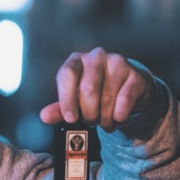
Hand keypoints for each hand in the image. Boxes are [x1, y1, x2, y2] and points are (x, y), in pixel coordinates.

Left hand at [39, 47, 155, 131]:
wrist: (129, 90)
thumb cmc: (97, 93)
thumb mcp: (76, 100)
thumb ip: (60, 108)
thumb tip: (44, 116)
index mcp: (77, 61)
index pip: (67, 75)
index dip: (67, 99)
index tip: (70, 118)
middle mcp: (96, 57)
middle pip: (88, 89)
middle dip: (88, 113)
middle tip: (90, 122)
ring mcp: (118, 63)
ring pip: (107, 97)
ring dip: (104, 118)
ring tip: (103, 121)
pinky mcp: (135, 76)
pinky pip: (125, 99)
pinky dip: (119, 115)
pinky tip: (117, 118)